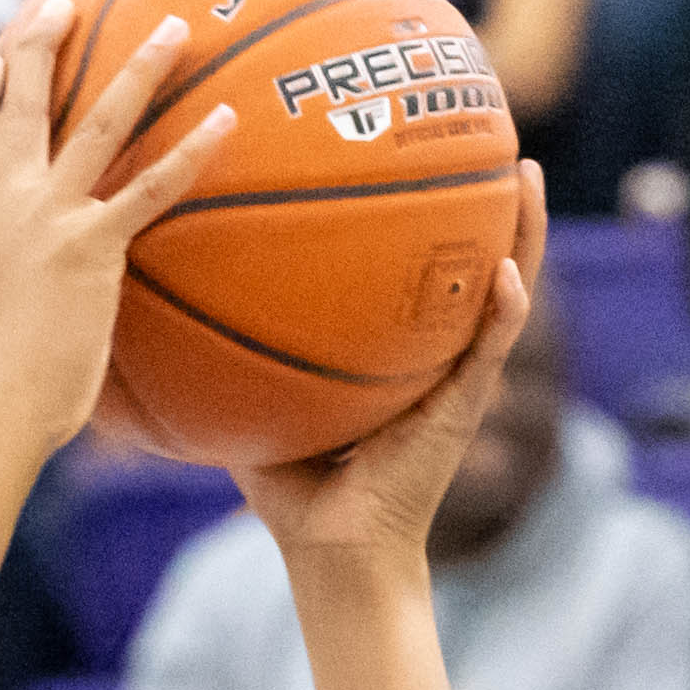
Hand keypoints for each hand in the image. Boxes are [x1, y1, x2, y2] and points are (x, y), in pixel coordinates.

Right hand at [0, 0, 242, 466]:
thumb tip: (18, 290)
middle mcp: (0, 199)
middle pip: (23, 102)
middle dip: (42, 42)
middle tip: (63, 3)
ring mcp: (46, 217)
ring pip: (97, 121)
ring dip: (139, 67)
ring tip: (174, 28)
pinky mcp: (90, 246)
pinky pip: (152, 186)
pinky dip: (191, 150)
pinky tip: (224, 119)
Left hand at [232, 166, 547, 573]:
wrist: (331, 555)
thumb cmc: (294, 494)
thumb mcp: (257, 406)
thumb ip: (228, 354)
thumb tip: (166, 304)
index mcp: (398, 351)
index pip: (419, 267)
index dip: (426, 213)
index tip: (420, 148)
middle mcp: (435, 356)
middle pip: (472, 259)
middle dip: (485, 199)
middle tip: (490, 133)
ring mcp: (456, 380)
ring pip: (503, 291)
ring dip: (522, 234)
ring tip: (523, 175)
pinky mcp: (461, 411)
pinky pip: (488, 350)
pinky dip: (503, 312)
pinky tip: (509, 273)